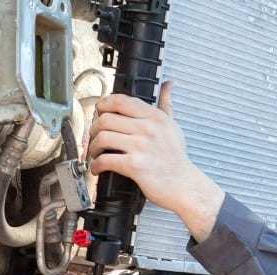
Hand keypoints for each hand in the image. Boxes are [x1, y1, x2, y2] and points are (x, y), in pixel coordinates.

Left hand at [88, 82, 224, 240]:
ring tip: (95, 153)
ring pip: (102, 137)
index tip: (99, 113)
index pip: (120, 101)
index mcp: (155, 117)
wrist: (184, 186)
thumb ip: (166, 106)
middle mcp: (148, 129)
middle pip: (106, 119)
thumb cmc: (177, 160)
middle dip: (94, 129)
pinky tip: (97, 169)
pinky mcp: (135, 166)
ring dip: (93, 147)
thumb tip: (167, 86)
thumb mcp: (173, 127)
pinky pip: (105, 160)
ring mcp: (141, 147)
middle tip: (94, 137)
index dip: (103, 105)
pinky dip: (96, 165)